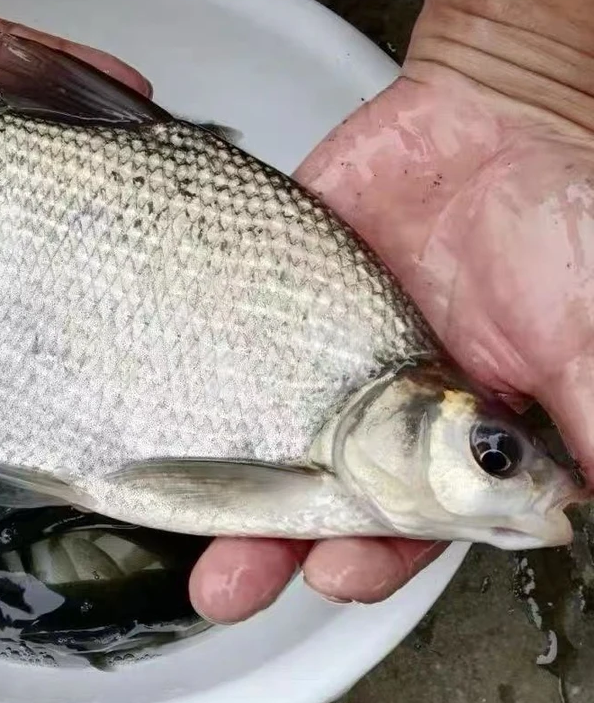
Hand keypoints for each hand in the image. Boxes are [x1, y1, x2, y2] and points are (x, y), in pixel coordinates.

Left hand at [189, 66, 593, 621]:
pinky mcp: (274, 299)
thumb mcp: (583, 329)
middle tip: (227, 584)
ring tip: (176, 519)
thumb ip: (582, 414)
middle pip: (314, 497)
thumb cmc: (559, 221)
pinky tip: (152, 414)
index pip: (406, 523)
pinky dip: (190, 381)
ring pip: (258, 436)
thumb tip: (573, 509)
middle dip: (273, 546)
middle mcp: (376, 410)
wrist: (496, 117)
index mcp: (453, 436)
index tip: (337, 573)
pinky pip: (224, 348)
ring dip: (220, 485)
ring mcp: (317, 356)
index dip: (372, 555)